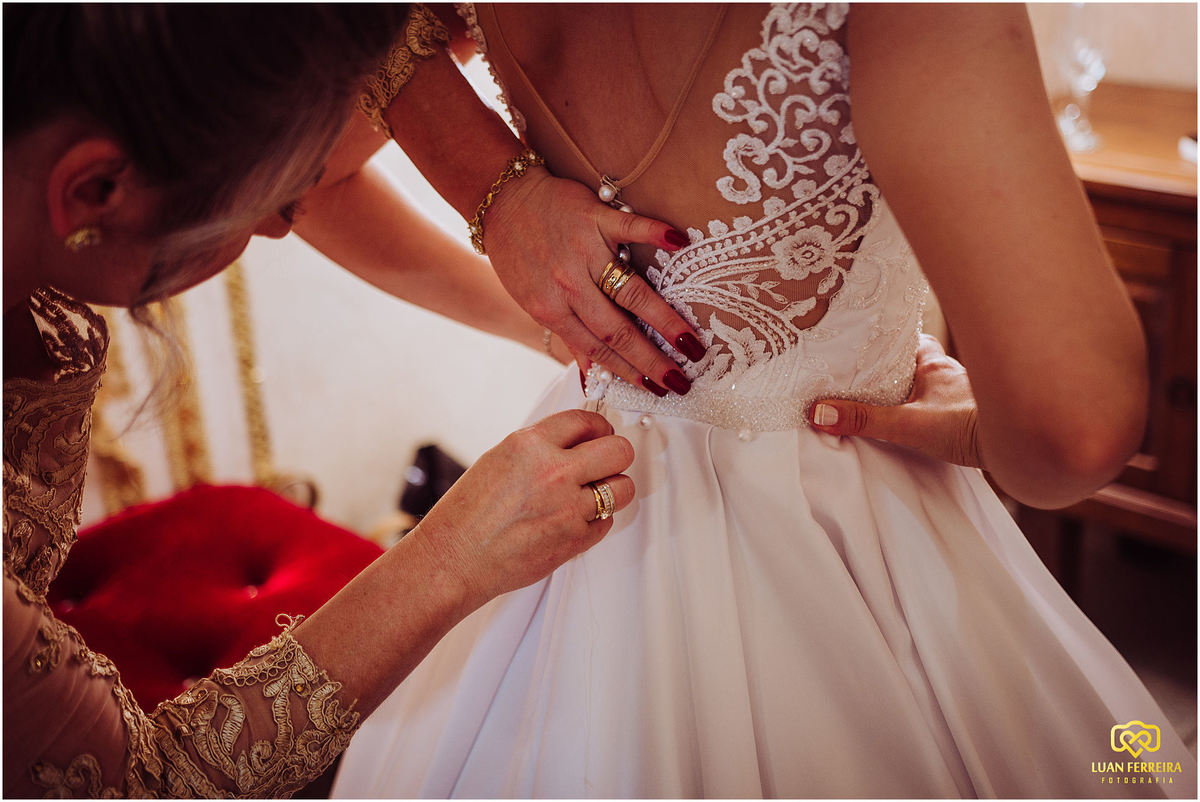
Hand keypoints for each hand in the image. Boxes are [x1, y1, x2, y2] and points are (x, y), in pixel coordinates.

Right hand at [411, 409, 634, 608]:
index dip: (598, 427)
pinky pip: (606, 522)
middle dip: (616, 455)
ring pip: (623, 489)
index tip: (600, 434)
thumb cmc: (468, 514)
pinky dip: (596, 520)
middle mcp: (553, 473)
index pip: (585, 420)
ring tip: (593, 494)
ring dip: (612, 489)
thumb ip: (539, 448)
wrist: (455, 559)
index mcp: (529, 446)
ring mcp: (568, 508)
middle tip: (606, 462)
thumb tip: (574, 442)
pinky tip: (575, 520)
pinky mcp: (575, 540)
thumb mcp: (499, 460)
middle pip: (618, 451)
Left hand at [484, 168, 705, 397]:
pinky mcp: (594, 216)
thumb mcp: (535, 302)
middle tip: (682, 380)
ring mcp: (583, 251)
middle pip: (618, 330)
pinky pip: (629, 227)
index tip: (658, 390)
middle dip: (653, 360)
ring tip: (691, 342)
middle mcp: (568, 286)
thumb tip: (591, 376)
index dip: (630, 373)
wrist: (503, 201)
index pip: (599, 349)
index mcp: (552, 310)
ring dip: (664, 320)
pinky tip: (680, 243)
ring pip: (630, 292)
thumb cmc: (520, 255)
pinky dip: (655, 232)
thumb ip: (568, 335)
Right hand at [808, 334, 982, 467]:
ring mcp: (963, 393)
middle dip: (892, 367)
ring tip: (885, 400)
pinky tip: (919, 421)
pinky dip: (927, 408)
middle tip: (865, 374)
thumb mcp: (909, 424)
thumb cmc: (973, 426)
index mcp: (933, 363)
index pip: (905, 339)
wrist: (1024, 445)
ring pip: (929, 383)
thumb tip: (820, 412)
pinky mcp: (972, 415)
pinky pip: (942, 404)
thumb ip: (866, 419)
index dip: (884, 340)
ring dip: (911, 389)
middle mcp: (949, 373)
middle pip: (914, 361)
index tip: (863, 343)